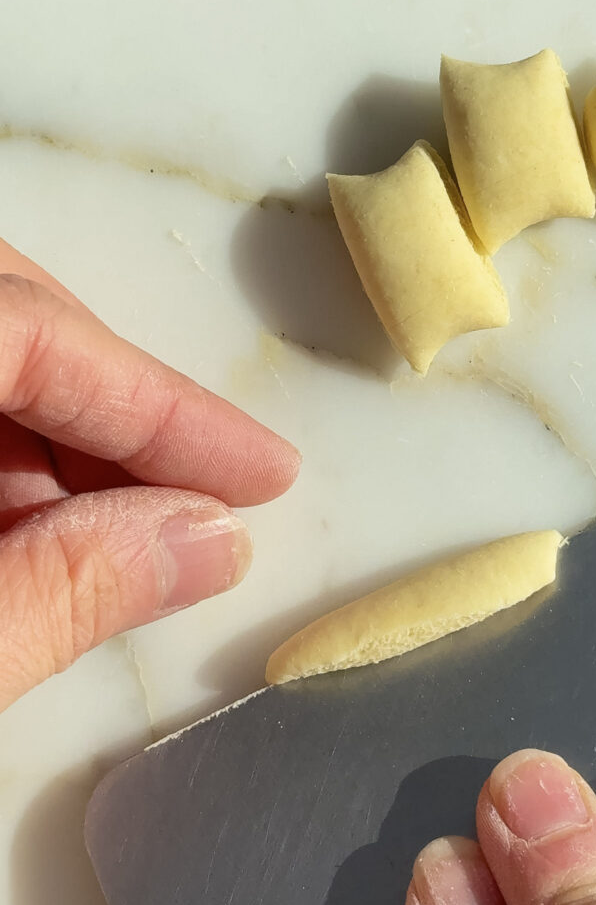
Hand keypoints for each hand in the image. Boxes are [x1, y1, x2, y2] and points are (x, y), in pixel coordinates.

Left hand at [0, 240, 299, 709]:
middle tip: (201, 496)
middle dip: (119, 411)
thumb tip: (210, 542)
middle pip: (10, 314)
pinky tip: (38, 535)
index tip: (260, 472)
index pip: (22, 332)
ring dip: (63, 442)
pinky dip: (2, 457)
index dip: (157, 406)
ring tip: (122, 539)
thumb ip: (63, 590)